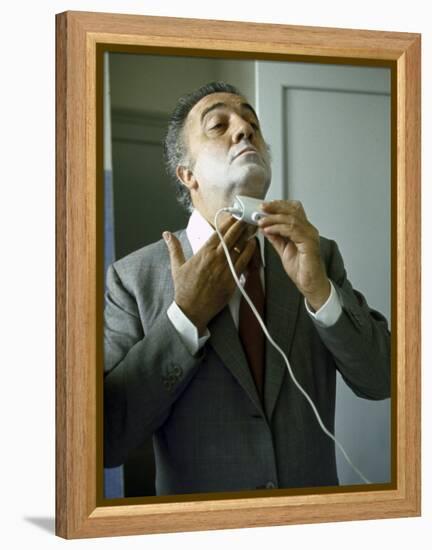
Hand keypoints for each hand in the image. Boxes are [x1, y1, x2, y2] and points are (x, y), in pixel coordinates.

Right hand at [163, 217, 256, 333]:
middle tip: (246, 217)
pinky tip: (253, 245)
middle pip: (230, 237)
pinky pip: (244, 262)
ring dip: (246, 236)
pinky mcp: (232, 279)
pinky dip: (249, 252)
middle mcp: (215, 258)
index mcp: (203, 253)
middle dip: (239, 225)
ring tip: (253, 227)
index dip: (227, 223)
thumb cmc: (184, 289)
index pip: (218, 233)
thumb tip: (166, 234)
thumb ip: (174, 248)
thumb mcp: (176, 266)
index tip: (233, 215)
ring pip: (239, 247)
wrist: (191, 309)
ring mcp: (225, 269)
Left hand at [258, 200, 329, 309]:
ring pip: (292, 219)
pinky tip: (269, 230)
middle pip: (293, 210)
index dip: (279, 205)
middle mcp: (308, 230)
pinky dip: (279, 228)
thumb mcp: (283, 250)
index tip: (264, 207)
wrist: (310, 284)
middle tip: (261, 208)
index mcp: (303, 230)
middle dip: (275, 207)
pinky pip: (293, 230)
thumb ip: (276, 238)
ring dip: (274, 218)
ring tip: (262, 221)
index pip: (293, 210)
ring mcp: (310, 236)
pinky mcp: (309, 244)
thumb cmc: (302, 269)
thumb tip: (265, 227)